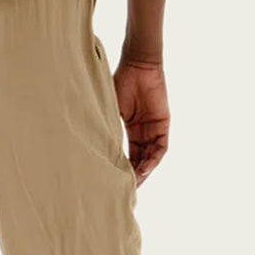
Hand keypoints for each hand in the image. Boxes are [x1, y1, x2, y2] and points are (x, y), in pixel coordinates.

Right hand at [113, 56, 169, 183]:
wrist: (137, 65)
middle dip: (134, 175)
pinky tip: (144, 169)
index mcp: (130, 128)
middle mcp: (144, 131)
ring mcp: (154, 128)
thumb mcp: (109, 109)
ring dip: (144, 170)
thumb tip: (90, 144)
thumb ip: (106, 125)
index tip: (114, 181)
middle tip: (125, 189)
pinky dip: (153, 159)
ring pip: (151, 156)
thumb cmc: (119, 82)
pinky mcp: (163, 125)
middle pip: (141, 159)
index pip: (129, 154)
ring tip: (135, 183)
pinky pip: (160, 148)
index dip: (123, 168)